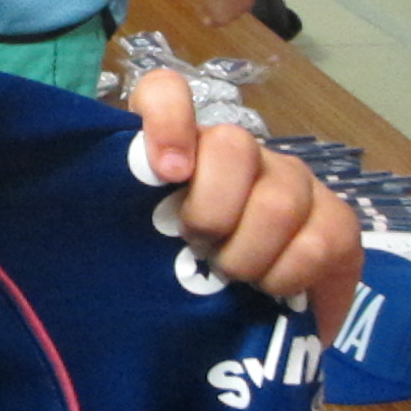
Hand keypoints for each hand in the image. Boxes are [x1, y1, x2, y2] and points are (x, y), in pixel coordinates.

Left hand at [129, 68, 360, 343]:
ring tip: (232, 276)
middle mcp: (235, 152)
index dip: (166, 118)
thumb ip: (117, 219)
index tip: (166, 173)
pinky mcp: (337, 218)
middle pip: (231, 145)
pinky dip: (291, 271)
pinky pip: (325, 236)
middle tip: (198, 248)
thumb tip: (74, 228)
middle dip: (211, 210)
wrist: (247, 319)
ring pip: (279, 196)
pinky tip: (271, 288)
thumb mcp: (134, 249)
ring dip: (249, 251)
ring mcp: (290, 179)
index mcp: (178, 148)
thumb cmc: (174, 274)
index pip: (165, 91)